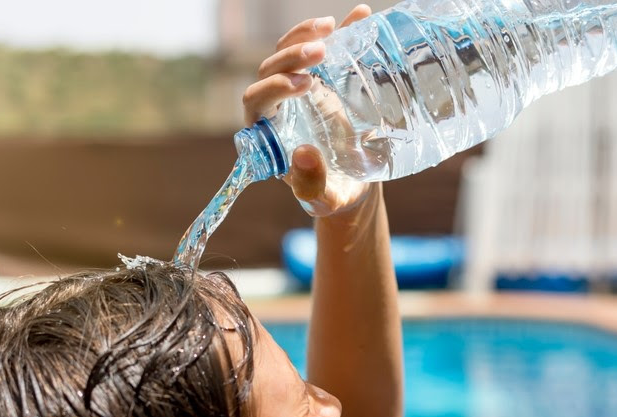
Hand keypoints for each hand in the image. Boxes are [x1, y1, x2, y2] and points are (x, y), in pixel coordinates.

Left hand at [241, 5, 381, 219]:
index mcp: (267, 131)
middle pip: (270, 69)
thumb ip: (312, 186)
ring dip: (305, 36)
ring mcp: (299, 88)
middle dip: (291, 57)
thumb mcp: (325, 199)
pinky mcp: (324, 77)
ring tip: (331, 28)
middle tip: (320, 53)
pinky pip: (323, 48)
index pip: (256, 100)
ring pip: (289, 52)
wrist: (355, 182)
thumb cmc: (332, 193)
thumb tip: (302, 155)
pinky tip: (359, 15)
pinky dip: (340, 31)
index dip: (274, 88)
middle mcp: (277, 104)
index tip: (304, 86)